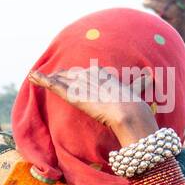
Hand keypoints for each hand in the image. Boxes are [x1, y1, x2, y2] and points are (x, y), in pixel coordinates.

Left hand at [30, 68, 158, 144]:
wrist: (129, 112)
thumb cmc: (135, 106)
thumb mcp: (137, 89)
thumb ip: (141, 82)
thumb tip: (152, 77)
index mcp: (105, 74)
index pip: (86, 72)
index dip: (77, 75)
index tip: (69, 75)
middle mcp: (92, 75)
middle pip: (71, 74)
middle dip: (60, 76)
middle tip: (49, 76)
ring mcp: (81, 84)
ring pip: (60, 78)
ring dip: (47, 77)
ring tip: (34, 76)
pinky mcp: (72, 94)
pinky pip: (53, 84)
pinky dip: (41, 80)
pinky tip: (32, 76)